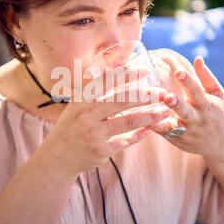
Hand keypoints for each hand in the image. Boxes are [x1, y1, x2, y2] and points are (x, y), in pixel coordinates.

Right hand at [49, 68, 171, 173]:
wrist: (57, 156)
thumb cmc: (72, 126)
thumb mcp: (78, 105)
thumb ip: (95, 88)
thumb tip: (118, 67)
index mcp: (82, 99)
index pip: (107, 81)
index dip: (128, 74)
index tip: (146, 70)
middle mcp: (86, 114)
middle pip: (121, 101)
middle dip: (145, 96)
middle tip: (162, 92)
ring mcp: (93, 133)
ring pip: (127, 122)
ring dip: (149, 116)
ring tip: (165, 111)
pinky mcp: (100, 150)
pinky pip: (125, 141)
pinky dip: (139, 135)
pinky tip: (150, 130)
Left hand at [156, 54, 223, 157]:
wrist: (220, 143)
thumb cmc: (216, 112)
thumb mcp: (217, 94)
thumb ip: (206, 77)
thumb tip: (197, 57)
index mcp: (207, 105)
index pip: (197, 91)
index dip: (188, 81)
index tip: (178, 71)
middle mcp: (197, 119)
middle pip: (186, 112)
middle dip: (176, 105)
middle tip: (167, 97)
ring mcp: (187, 132)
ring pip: (174, 127)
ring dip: (162, 121)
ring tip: (151, 114)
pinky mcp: (178, 140)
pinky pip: (165, 135)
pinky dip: (155, 129)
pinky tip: (144, 122)